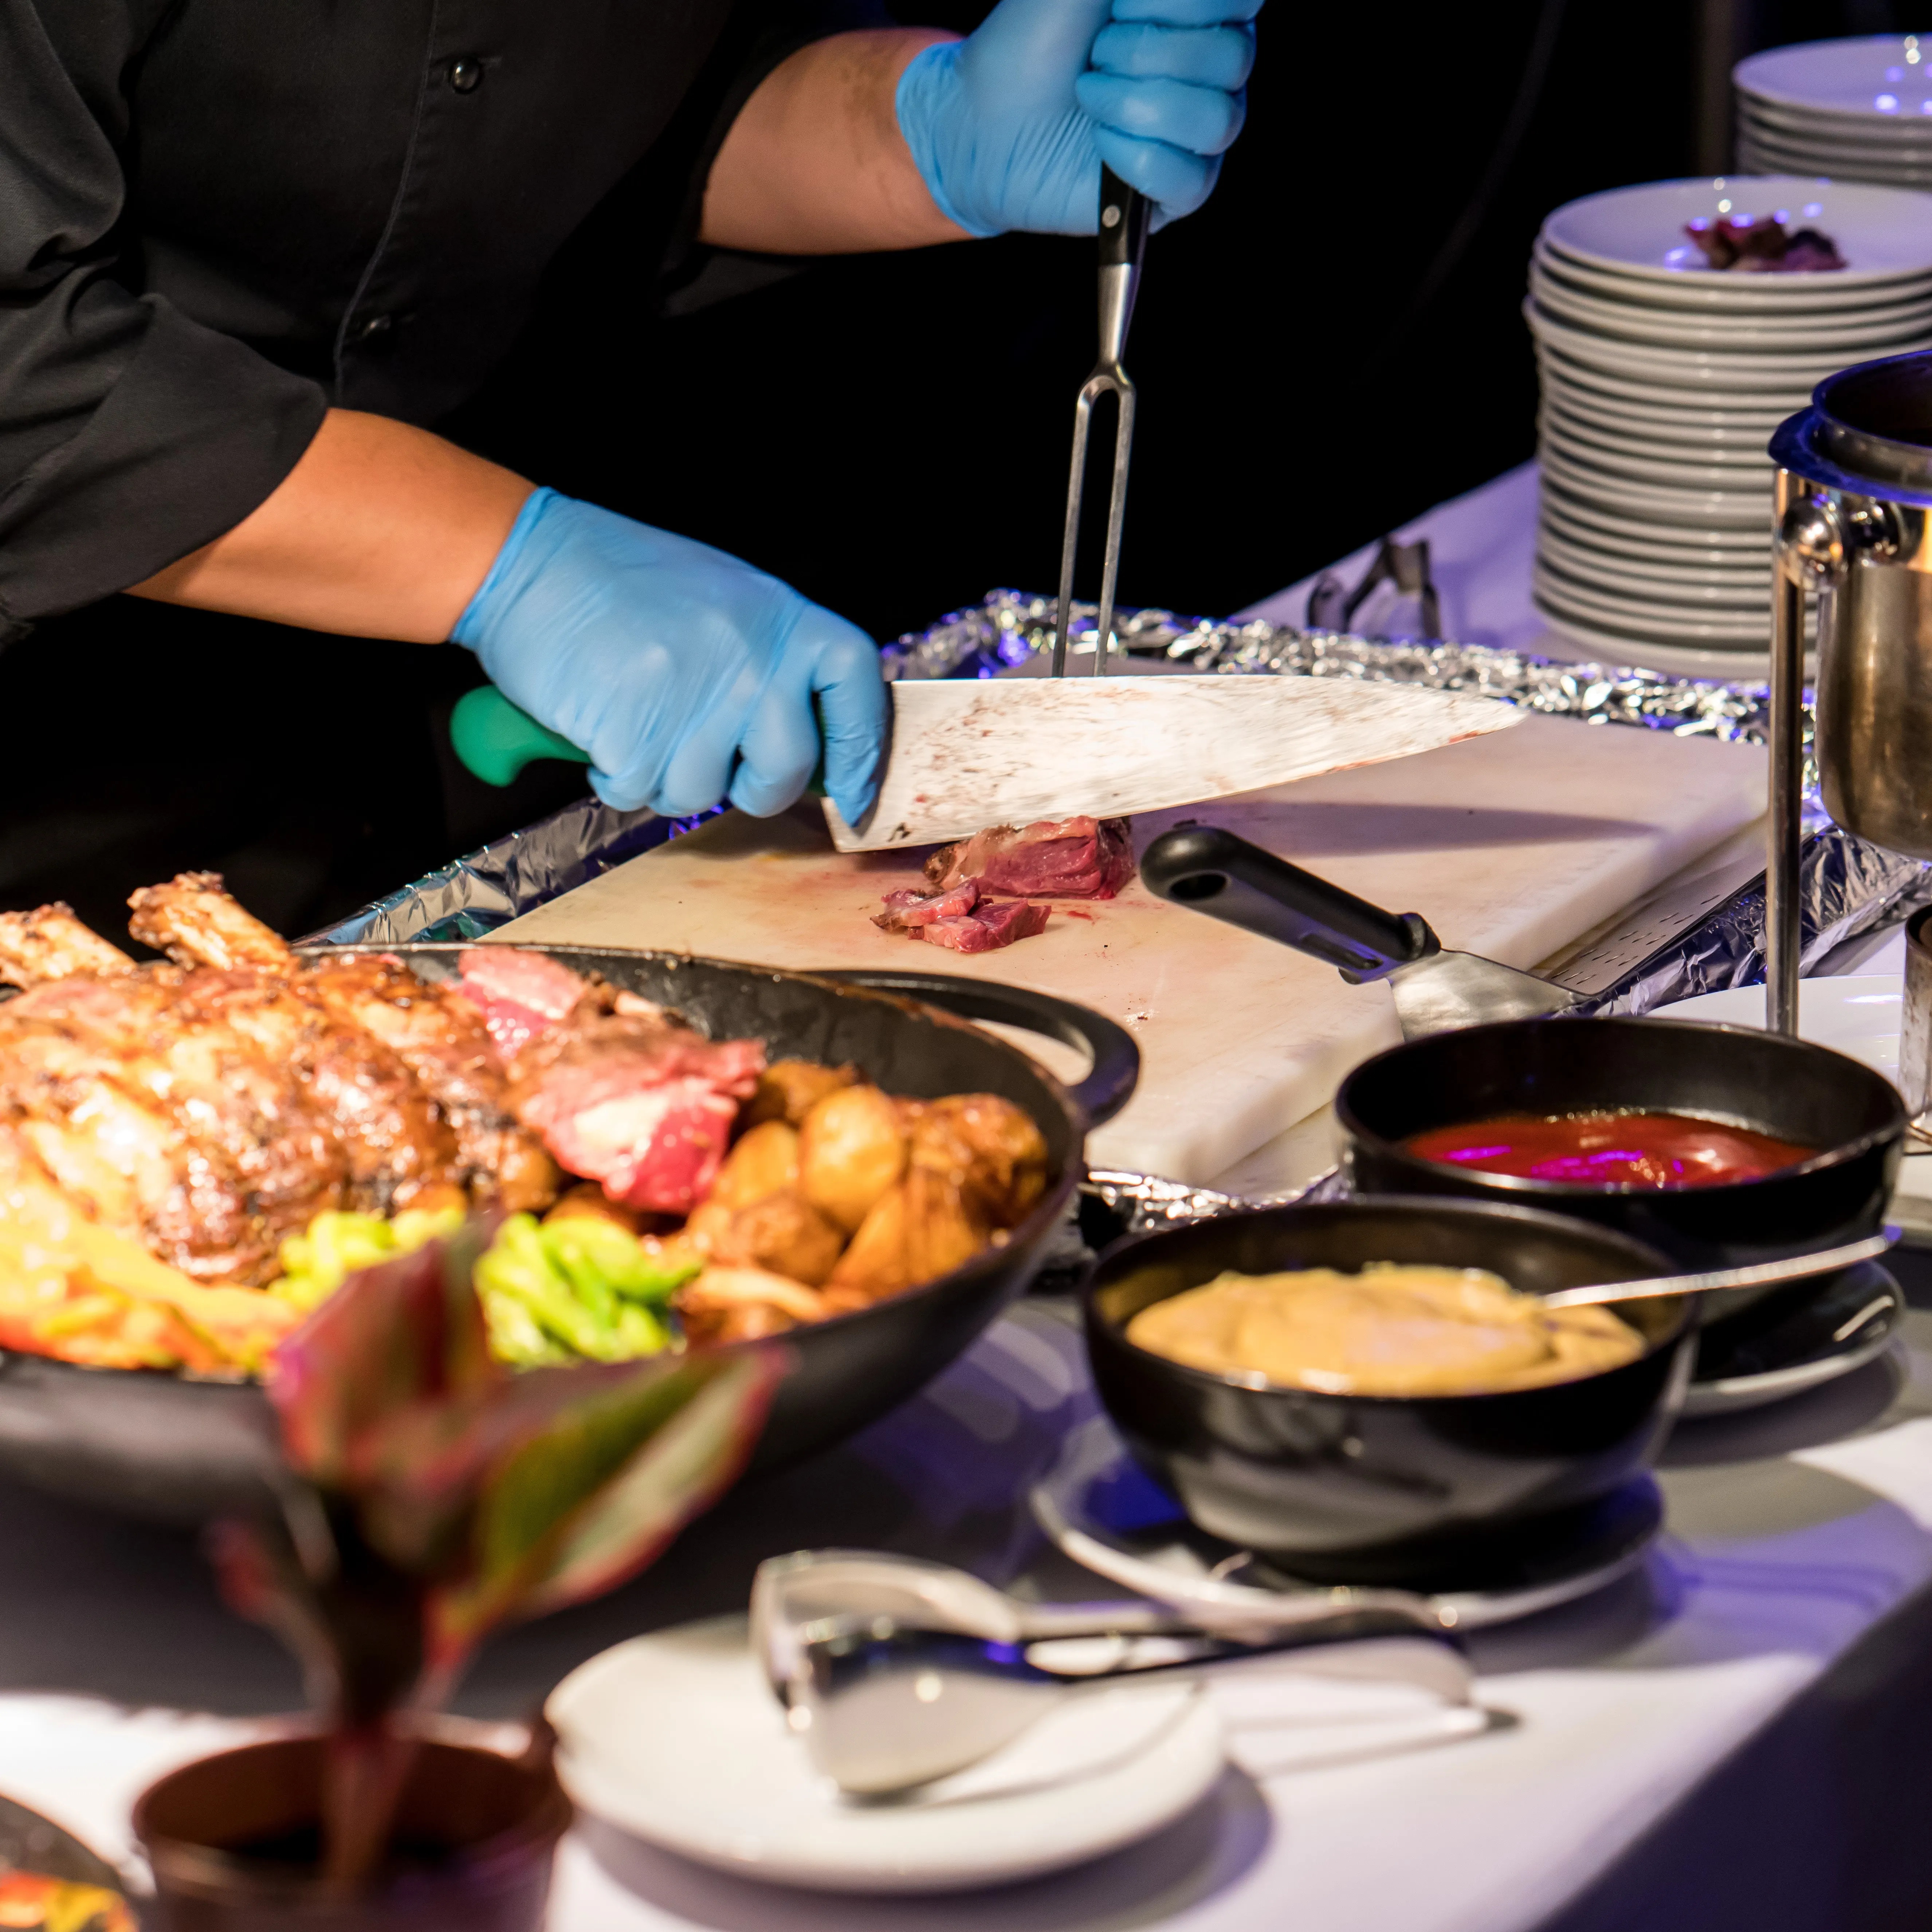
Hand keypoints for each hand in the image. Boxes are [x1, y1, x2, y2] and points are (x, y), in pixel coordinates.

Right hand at [452, 490, 886, 822]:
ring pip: (705, 792)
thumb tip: (810, 739)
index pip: (857, 691)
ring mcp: (697, 697)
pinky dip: (617, 775)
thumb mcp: (724, 602)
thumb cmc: (624, 584)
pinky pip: (641, 791)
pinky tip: (603, 725)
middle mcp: (751, 658)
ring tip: (638, 717)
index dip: (862, 752)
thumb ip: (771, 661)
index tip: (854, 795)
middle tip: (711, 759)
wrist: (530, 564)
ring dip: (667, 775)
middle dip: (752, 786)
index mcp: (781, 619)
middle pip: (787, 768)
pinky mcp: (636, 733)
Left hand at [896, 0, 1260, 237]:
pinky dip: (1134, 159)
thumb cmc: (1031, 42)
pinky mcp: (1178, 191)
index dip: (1180, 3)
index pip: (1240, 0)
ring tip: (1091, 97)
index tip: (1120, 7)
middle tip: (1096, 56)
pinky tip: (1101, 144)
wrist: (984, 120)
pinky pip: (1189, 179)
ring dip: (1136, 106)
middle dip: (1146, 53)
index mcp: (1201, 11)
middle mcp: (1213, 69)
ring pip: (1215, 120)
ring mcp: (1200, 133)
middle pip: (1233, 59)